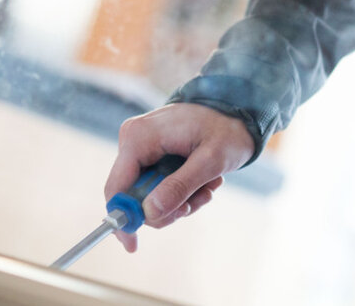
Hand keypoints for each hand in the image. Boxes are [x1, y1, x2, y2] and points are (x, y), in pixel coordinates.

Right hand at [104, 103, 254, 251]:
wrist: (238, 108)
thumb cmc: (227, 128)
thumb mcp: (210, 161)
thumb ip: (180, 186)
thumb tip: (150, 214)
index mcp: (139, 137)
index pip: (116, 188)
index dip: (122, 220)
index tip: (133, 245)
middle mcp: (134, 141)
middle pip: (133, 197)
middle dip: (167, 207)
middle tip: (197, 202)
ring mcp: (142, 148)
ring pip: (149, 195)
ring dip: (181, 199)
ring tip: (208, 186)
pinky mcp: (151, 154)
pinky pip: (158, 186)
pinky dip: (182, 191)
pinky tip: (204, 182)